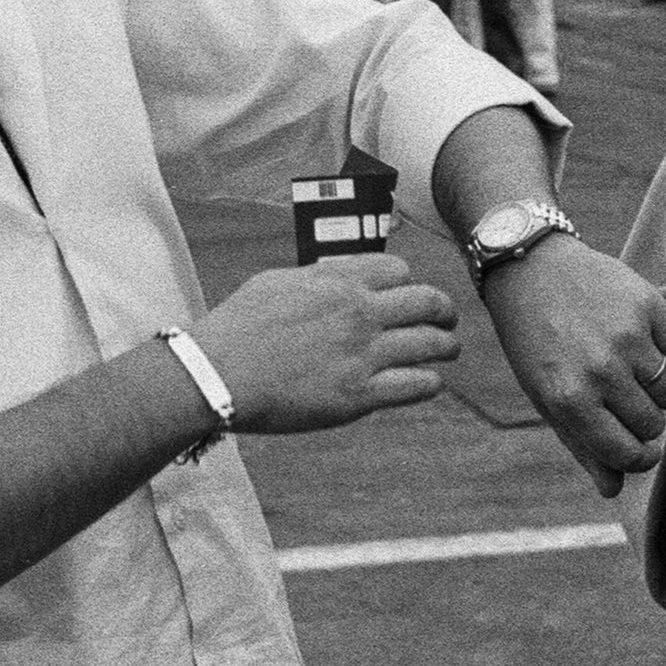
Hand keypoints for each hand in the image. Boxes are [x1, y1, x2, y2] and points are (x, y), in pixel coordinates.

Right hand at [193, 255, 459, 434]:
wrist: (217, 374)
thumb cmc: (238, 327)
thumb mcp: (277, 282)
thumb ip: (318, 276)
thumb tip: (339, 272)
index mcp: (338, 279)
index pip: (399, 270)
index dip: (408, 282)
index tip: (408, 294)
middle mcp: (359, 312)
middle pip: (428, 302)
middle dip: (444, 311)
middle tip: (447, 320)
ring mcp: (363, 354)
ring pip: (432, 344)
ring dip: (446, 347)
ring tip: (449, 351)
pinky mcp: (360, 395)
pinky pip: (417, 385)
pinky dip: (430, 382)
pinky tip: (429, 382)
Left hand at [475, 238, 665, 493]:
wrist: (531, 268)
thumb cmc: (536, 341)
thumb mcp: (546, 397)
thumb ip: (582, 445)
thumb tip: (613, 490)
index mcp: (570, 400)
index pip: (627, 454)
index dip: (638, 458)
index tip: (640, 451)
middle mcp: (601, 371)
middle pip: (652, 423)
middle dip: (642, 418)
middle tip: (622, 395)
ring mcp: (628, 336)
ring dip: (656, 385)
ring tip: (629, 364)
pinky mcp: (648, 305)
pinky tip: (642, 337)